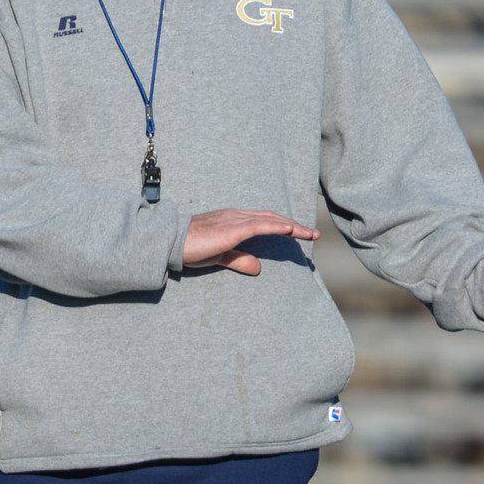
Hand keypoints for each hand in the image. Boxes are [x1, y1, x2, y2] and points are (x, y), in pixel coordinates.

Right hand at [182, 209, 318, 276]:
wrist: (171, 242)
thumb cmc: (190, 247)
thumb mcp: (220, 256)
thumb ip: (239, 260)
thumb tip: (258, 268)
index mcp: (233, 220)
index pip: (263, 220)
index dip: (282, 226)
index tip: (299, 233)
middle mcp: (236, 215)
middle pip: (272, 217)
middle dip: (294, 225)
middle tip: (312, 234)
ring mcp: (235, 220)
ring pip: (270, 219)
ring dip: (292, 226)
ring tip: (309, 234)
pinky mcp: (233, 228)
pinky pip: (260, 225)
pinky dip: (278, 227)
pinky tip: (291, 230)